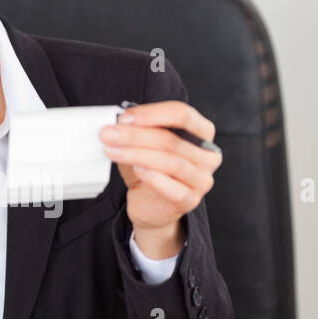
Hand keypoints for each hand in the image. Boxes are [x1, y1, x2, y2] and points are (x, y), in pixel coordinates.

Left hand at [99, 100, 220, 256]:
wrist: (150, 204)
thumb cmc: (150, 169)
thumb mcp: (143, 144)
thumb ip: (138, 129)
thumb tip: (121, 121)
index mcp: (202, 132)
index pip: (183, 114)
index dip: (153, 113)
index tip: (125, 118)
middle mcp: (208, 155)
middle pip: (172, 140)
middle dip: (136, 135)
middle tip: (110, 134)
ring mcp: (202, 179)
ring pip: (171, 162)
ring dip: (138, 154)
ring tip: (113, 151)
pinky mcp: (190, 200)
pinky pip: (174, 189)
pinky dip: (154, 177)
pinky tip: (137, 170)